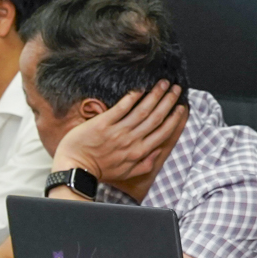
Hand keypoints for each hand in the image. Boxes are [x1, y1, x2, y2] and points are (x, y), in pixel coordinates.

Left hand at [52, 83, 188, 185]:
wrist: (75, 169)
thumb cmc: (99, 171)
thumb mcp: (126, 173)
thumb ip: (144, 165)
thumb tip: (158, 153)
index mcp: (139, 152)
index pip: (162, 132)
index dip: (174, 118)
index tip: (181, 107)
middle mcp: (131, 140)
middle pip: (156, 117)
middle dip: (168, 101)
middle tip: (176, 88)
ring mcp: (118, 131)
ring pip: (142, 110)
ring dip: (155, 95)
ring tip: (163, 83)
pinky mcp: (103, 123)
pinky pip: (121, 108)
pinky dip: (132, 97)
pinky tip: (140, 88)